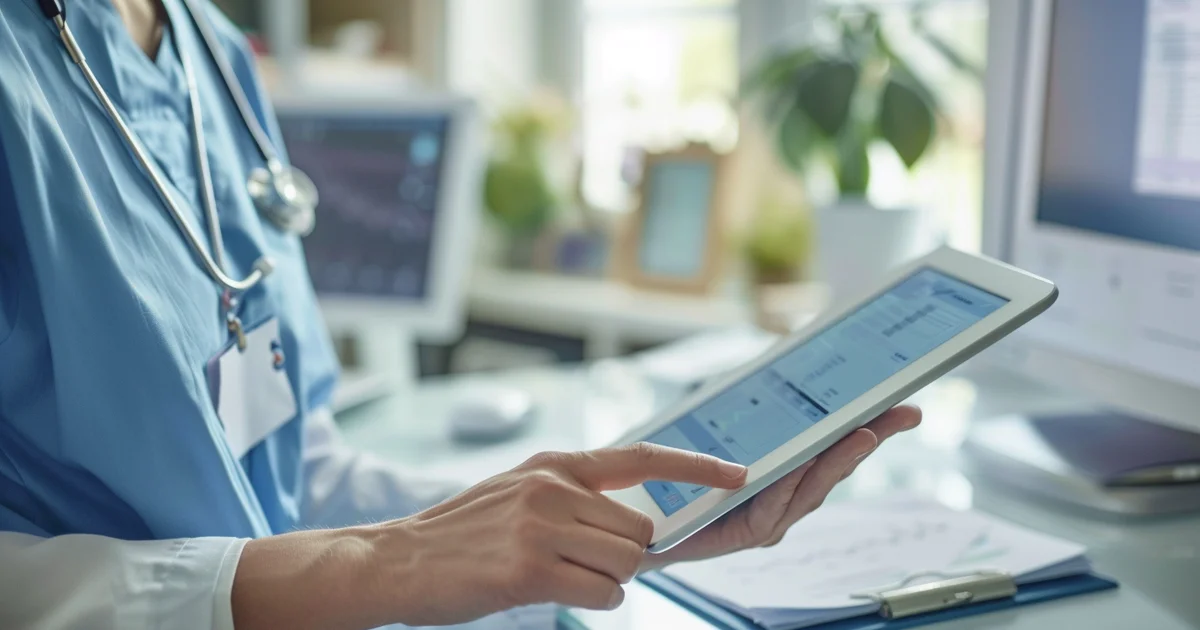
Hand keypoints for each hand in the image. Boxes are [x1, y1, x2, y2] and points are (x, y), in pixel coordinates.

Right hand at [372, 444, 748, 625]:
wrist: (396, 559)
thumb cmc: (463, 531)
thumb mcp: (519, 489)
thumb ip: (572, 493)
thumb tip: (635, 520)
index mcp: (555, 463)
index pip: (642, 457)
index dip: (696, 467)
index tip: (737, 475)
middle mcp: (552, 487)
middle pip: (640, 530)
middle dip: (626, 555)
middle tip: (585, 562)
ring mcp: (541, 527)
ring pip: (626, 563)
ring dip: (607, 580)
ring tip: (561, 574)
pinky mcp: (529, 570)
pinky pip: (602, 594)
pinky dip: (591, 599)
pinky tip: (551, 589)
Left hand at [643, 405, 920, 569]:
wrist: (642, 519)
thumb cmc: (683, 473)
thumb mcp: (721, 429)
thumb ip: (755, 409)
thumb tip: (784, 364)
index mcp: (787, 476)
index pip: (834, 447)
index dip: (869, 426)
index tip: (900, 402)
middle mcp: (786, 500)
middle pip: (835, 467)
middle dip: (871, 438)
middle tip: (903, 413)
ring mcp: (770, 520)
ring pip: (811, 489)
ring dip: (838, 462)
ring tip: (863, 434)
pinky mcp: (745, 535)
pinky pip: (771, 508)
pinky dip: (789, 486)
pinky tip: (803, 464)